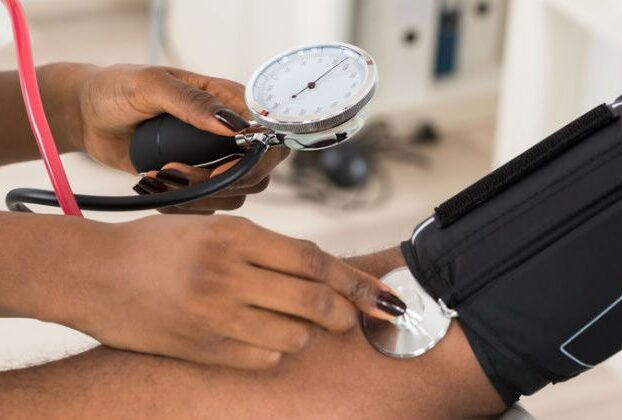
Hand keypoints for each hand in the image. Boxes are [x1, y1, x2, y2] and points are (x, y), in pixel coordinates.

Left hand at [44, 63, 287, 212]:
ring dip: (198, 195)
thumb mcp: (150, 85)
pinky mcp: (196, 182)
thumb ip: (192, 102)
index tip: (218, 167)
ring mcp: (214, 161)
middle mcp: (228, 135)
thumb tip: (232, 126)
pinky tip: (155, 185)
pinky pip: (207, 207)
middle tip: (174, 170)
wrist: (89, 117)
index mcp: (228, 102)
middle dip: (221, 182)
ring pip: (235, 195)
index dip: (255, 159)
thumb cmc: (117, 89)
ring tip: (159, 175)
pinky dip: (182, 206)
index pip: (268, 134)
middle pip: (257, 173)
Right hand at [44, 215, 405, 368]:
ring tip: (295, 324)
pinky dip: (275, 352)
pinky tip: (261, 338)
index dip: (356, 281)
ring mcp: (215, 315)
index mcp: (235, 235)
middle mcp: (229, 273)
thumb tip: (319, 270)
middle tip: (352, 318)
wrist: (92, 273)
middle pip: (315, 301)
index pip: (315, 260)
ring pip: (295, 337)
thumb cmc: (155, 245)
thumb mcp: (211, 228)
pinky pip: (263, 360)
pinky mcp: (202, 349)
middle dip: (346, 313)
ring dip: (307, 333)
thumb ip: (264, 248)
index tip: (384, 296)